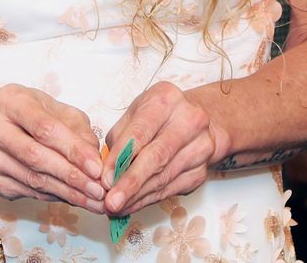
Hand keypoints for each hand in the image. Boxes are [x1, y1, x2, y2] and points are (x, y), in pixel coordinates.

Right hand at [0, 84, 106, 210]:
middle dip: (72, 177)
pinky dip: (54, 197)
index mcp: (11, 100)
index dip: (72, 150)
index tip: (97, 168)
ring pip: (31, 179)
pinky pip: (27, 192)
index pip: (45, 128)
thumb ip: (76, 130)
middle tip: (98, 191)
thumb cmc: (26, 115)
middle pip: (35, 156)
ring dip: (66, 193)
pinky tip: (73, 199)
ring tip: (93, 201)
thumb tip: (94, 160)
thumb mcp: (52, 109)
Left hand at [101, 82, 228, 217]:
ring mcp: (199, 147)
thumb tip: (107, 172)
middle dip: (131, 183)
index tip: (105, 179)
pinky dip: (149, 199)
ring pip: (163, 178)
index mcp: (165, 100)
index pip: (140, 133)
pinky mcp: (201, 171)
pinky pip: (171, 189)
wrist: (200, 121)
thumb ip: (120, 138)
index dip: (120, 159)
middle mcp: (188, 121)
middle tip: (112, 201)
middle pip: (156, 158)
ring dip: (137, 196)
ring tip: (117, 207)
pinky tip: (133, 204)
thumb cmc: (161, 115)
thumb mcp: (137, 113)